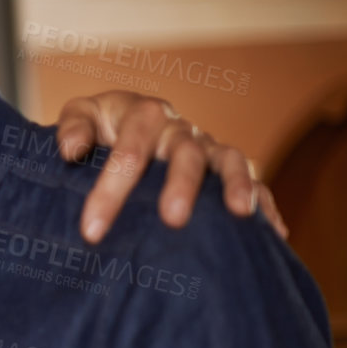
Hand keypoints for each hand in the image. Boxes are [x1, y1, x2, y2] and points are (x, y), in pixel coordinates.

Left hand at [54, 90, 286, 244]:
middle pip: (186, 153)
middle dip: (182, 185)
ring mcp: (208, 149)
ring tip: (239, 213)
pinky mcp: (228, 170)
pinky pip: (257, 183)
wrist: (124, 123)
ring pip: (230, 161)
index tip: (92, 230)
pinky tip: (275, 233)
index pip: (129, 151)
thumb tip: (70, 150)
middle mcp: (180, 131)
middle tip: (173, 218)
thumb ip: (74, 126)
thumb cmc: (101, 126)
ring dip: (237, 185)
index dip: (111, 190)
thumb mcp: (83, 114)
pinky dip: (267, 205)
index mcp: (143, 115)